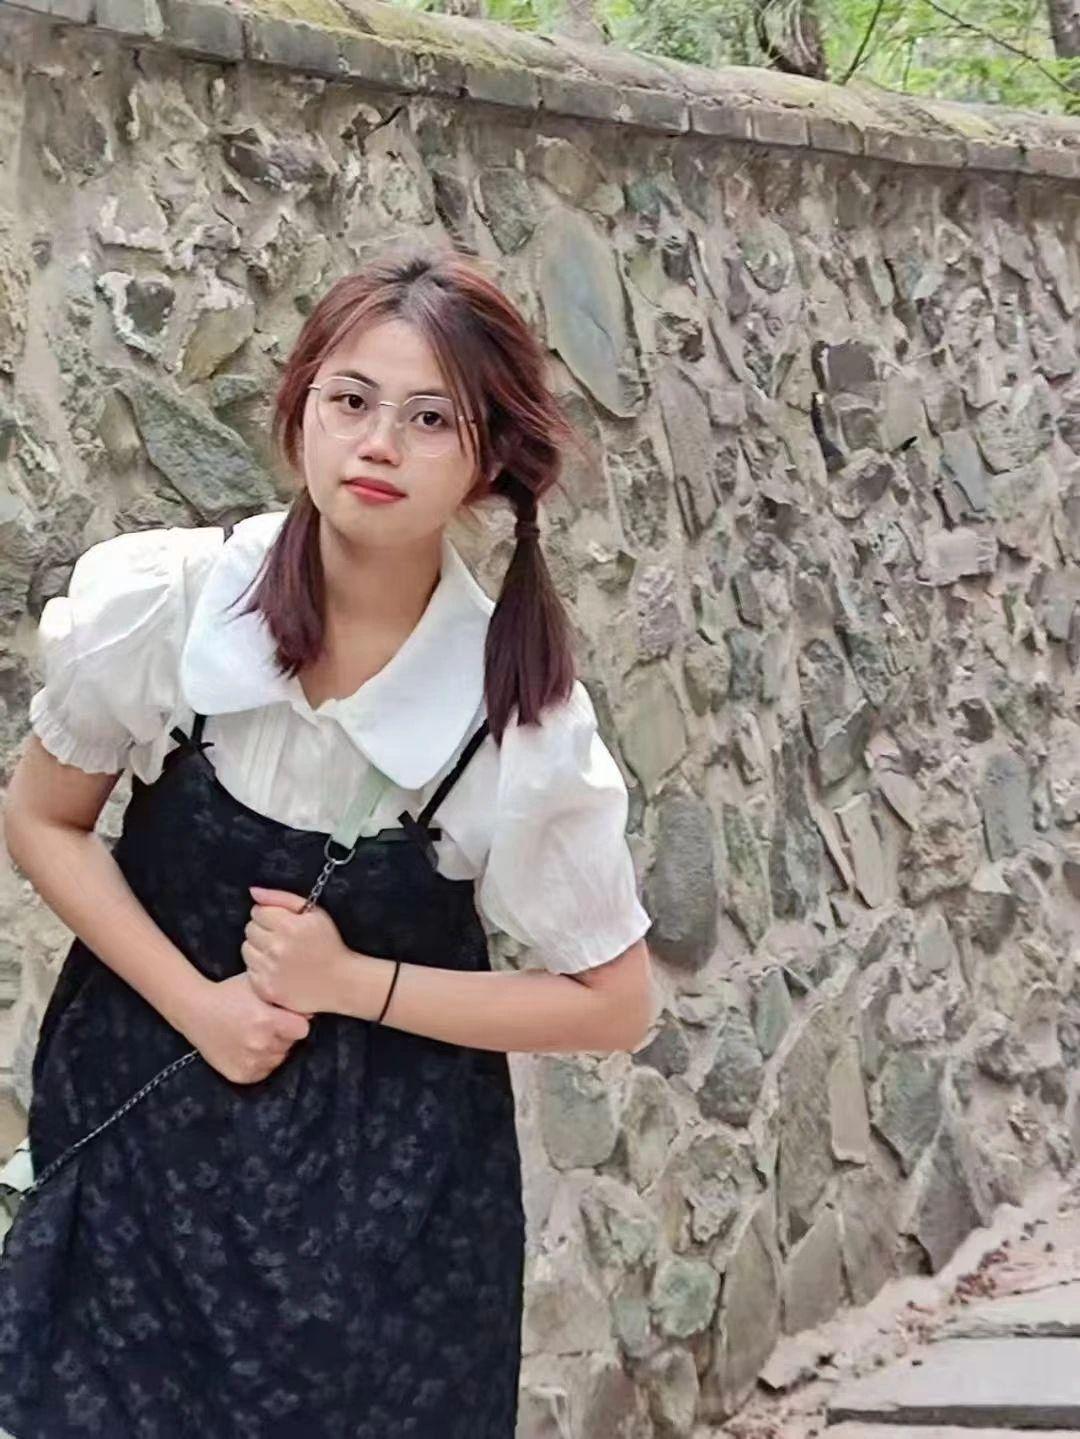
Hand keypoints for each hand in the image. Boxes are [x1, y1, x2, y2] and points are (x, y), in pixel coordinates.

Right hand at [180, 972, 311, 1084]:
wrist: (194, 1010)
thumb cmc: (230, 992)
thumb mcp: (258, 985)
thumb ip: (283, 994)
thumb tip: (311, 1007)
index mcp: (267, 1021)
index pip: (303, 1029)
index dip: (297, 1022)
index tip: (288, 1017)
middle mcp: (261, 1045)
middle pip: (291, 1044)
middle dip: (284, 1035)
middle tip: (266, 1024)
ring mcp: (250, 1062)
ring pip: (279, 1059)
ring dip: (273, 1049)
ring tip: (255, 1034)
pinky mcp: (240, 1075)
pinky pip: (264, 1071)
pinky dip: (260, 1061)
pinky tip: (247, 1047)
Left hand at [242, 886, 350, 1014]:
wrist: (341, 982)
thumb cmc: (329, 944)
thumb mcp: (314, 913)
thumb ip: (281, 898)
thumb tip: (253, 891)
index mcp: (289, 926)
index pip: (257, 911)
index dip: (269, 914)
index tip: (282, 922)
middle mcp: (276, 948)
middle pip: (249, 929)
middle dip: (263, 930)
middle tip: (282, 938)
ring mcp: (270, 970)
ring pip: (246, 949)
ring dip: (259, 949)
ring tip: (279, 953)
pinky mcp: (266, 988)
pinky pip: (249, 970)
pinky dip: (260, 968)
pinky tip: (278, 968)